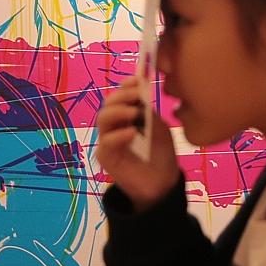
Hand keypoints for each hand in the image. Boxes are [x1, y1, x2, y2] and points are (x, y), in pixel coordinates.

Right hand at [94, 75, 180, 210]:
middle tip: (137, 95)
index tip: (138, 80)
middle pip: (109, 104)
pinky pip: (106, 141)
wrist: (162, 184)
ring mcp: (108, 140)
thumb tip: (143, 91)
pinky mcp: (106, 157)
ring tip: (134, 113)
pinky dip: (119, 135)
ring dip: (118, 112)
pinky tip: (132, 133)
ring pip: (103, 118)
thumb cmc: (161, 154)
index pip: (121, 96)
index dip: (126, 86)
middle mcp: (115, 125)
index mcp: (127, 116)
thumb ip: (150, 113)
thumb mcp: (160, 129)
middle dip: (122, 96)